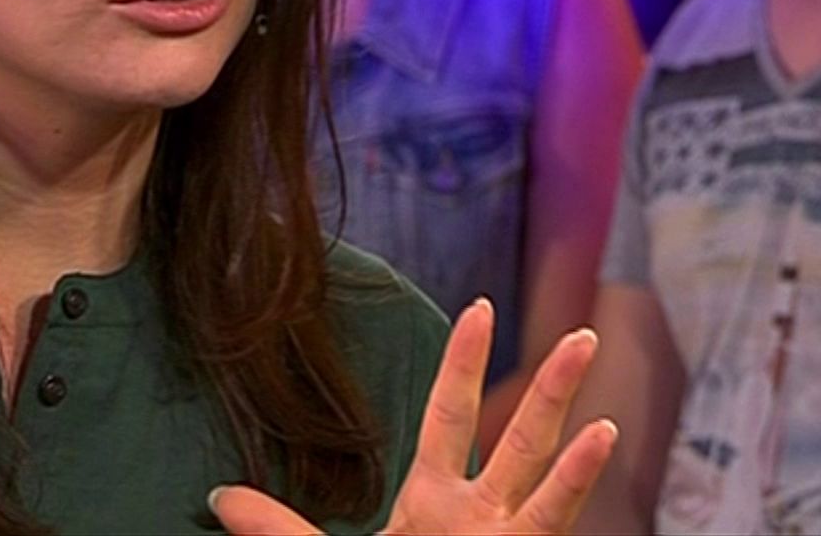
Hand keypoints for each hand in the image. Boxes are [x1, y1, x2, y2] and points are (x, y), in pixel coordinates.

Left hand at [210, 300, 616, 534]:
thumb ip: (276, 529)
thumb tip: (220, 497)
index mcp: (435, 504)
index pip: (450, 417)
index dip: (464, 363)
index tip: (481, 307)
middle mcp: (481, 517)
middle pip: (519, 437)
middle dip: (549, 386)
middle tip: (581, 333)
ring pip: (544, 470)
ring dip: (570, 417)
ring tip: (591, 360)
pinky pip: (549, 518)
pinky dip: (575, 479)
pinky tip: (599, 437)